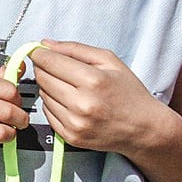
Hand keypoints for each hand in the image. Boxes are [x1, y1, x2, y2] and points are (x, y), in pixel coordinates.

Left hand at [28, 40, 181, 155]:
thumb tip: (45, 44)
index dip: (39, 53)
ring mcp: (75, 123)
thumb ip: (75, 49)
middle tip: (55, 66)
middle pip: (42, 78)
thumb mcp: (109, 61)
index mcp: (93, 81)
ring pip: (43, 95)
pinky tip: (70, 102)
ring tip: (70, 86)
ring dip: (49, 87)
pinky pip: (47, 113)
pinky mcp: (71, 137)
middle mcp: (82, 104)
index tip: (37, 50)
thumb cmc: (129, 92)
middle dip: (44, 68)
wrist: (144, 128)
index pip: (49, 62)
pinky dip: (53, 104)